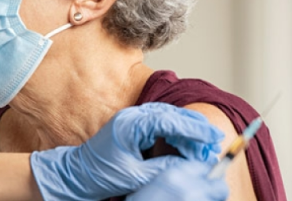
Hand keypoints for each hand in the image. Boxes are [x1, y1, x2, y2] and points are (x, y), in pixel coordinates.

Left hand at [31, 102, 223, 200]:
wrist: (77, 174)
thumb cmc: (100, 175)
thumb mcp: (136, 176)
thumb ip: (164, 168)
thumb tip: (191, 165)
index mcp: (131, 124)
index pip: (169, 120)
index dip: (194, 128)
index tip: (213, 136)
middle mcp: (132, 116)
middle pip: (171, 115)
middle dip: (194, 128)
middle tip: (214, 142)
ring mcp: (132, 119)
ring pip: (168, 117)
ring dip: (186, 130)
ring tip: (204, 145)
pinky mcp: (133, 126)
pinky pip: (160, 124)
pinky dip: (175, 133)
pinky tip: (185, 144)